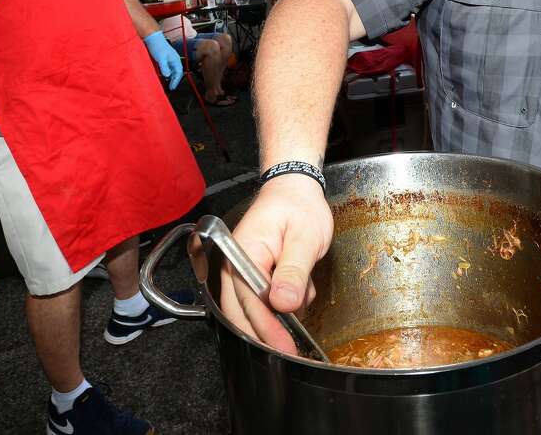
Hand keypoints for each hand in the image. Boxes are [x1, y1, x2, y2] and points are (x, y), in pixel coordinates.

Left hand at [143, 30, 183, 89]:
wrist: (153, 38)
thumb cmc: (157, 46)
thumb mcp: (161, 58)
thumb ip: (164, 67)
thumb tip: (168, 76)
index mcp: (176, 60)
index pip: (179, 73)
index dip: (176, 81)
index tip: (172, 87)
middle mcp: (174, 60)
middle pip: (177, 72)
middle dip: (174, 80)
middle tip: (170, 87)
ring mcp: (170, 59)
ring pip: (173, 70)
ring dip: (171, 77)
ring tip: (168, 83)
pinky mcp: (165, 58)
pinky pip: (169, 68)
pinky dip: (167, 73)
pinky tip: (163, 75)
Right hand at [220, 174, 333, 352]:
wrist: (295, 190)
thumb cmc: (298, 207)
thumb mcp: (304, 237)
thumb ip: (293, 271)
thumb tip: (283, 303)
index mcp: (243, 252)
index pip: (248, 299)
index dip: (266, 327)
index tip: (284, 346)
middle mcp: (235, 265)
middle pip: (241, 312)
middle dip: (267, 334)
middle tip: (292, 350)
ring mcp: (242, 271)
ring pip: (252, 311)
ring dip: (278, 317)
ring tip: (305, 293)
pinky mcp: (253, 277)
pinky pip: (262, 302)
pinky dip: (283, 305)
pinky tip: (301, 289)